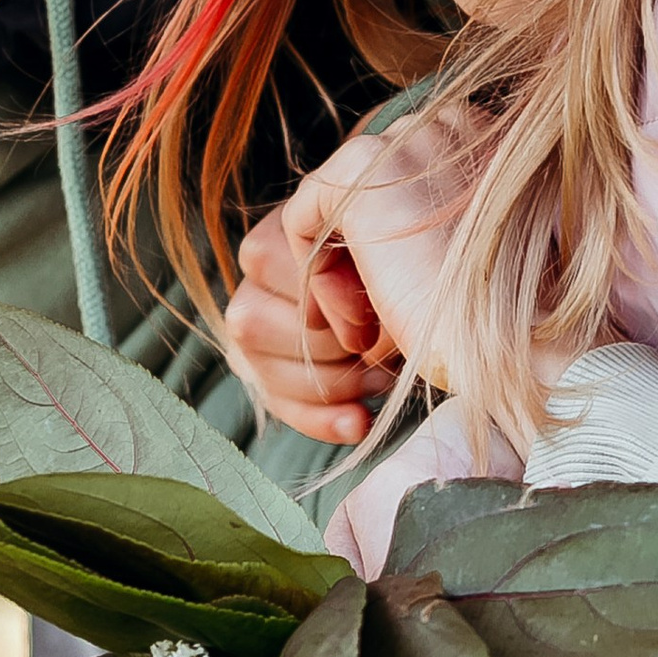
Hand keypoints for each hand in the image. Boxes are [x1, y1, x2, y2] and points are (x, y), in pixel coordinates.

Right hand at [222, 190, 395, 445]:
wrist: (405, 289)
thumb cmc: (397, 264)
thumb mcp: (381, 253)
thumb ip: (361, 268)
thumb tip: (361, 323)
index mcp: (278, 234)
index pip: (267, 262)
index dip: (325, 296)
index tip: (376, 311)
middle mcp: (252, 282)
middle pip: (256, 323)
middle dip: (332, 346)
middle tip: (382, 351)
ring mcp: (251, 329)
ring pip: (263, 368)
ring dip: (335, 386)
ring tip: (382, 379)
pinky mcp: (264, 373)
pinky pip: (280, 405)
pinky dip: (323, 421)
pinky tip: (360, 422)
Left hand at [281, 106, 485, 368]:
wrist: (517, 345)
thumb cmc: (505, 317)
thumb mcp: (473, 254)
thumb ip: (435, 223)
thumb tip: (386, 232)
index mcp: (488, 134)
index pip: (403, 183)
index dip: (392, 251)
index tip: (406, 305)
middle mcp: (449, 120)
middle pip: (366, 192)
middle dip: (364, 263)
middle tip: (380, 328)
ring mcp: (405, 139)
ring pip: (335, 210)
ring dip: (343, 276)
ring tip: (370, 331)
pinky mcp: (359, 169)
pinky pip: (301, 218)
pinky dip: (314, 273)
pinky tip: (352, 319)